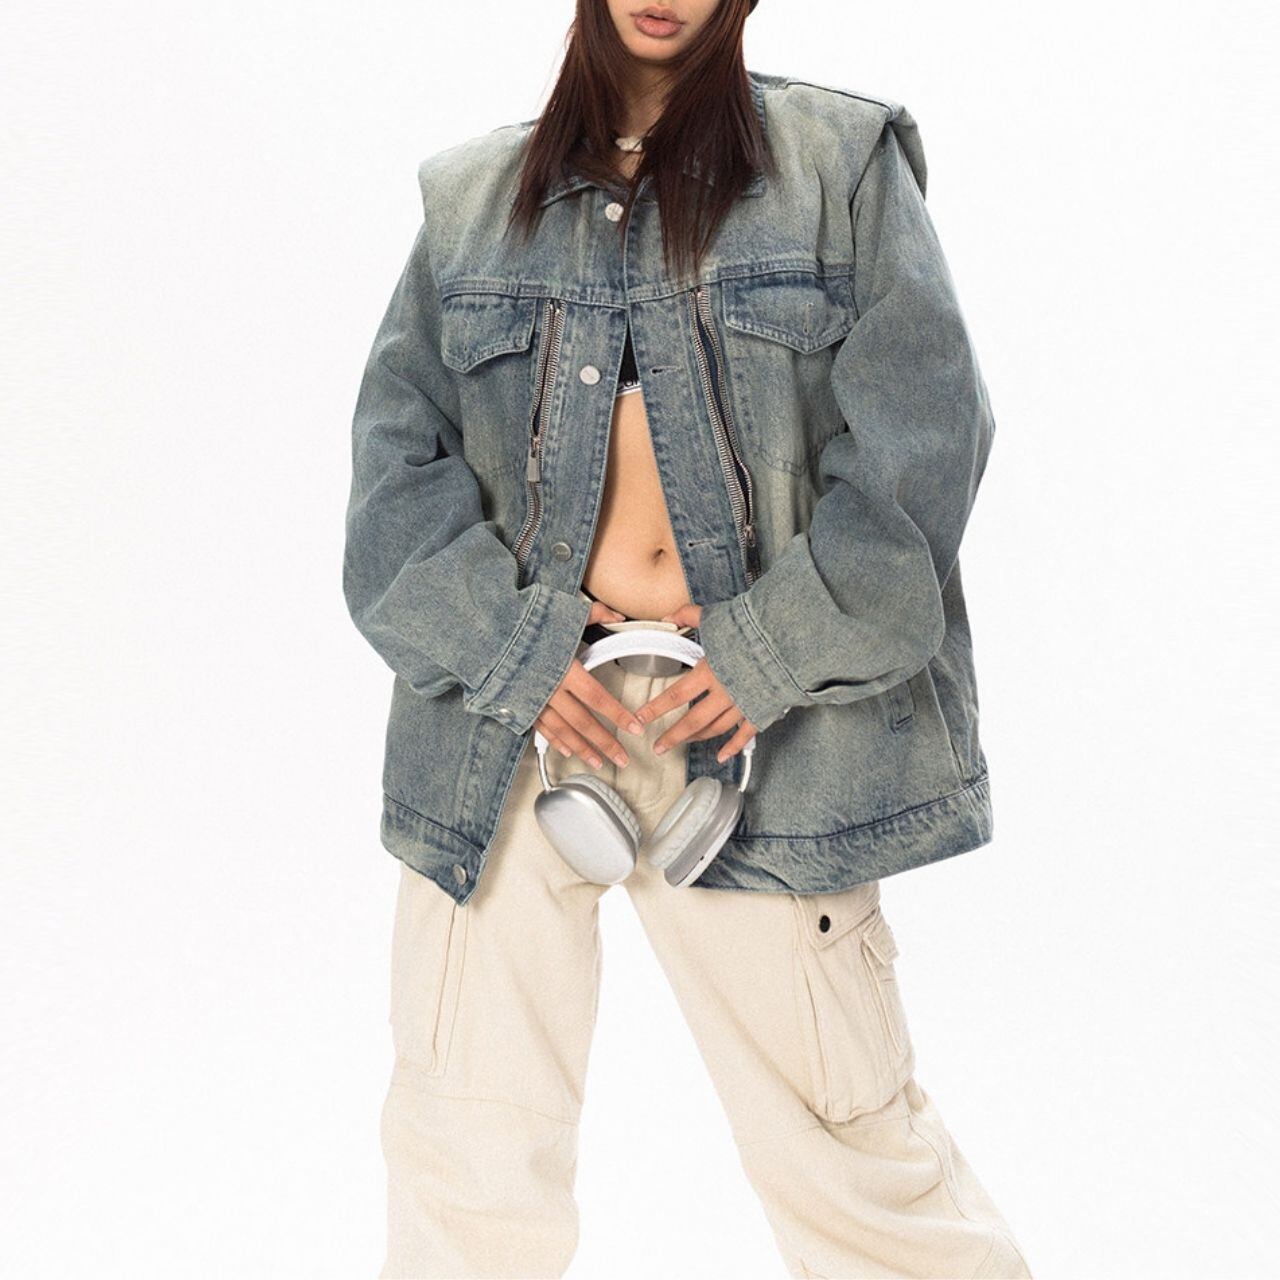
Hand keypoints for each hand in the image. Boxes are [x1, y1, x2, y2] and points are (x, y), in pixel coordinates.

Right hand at [532, 600, 646, 769]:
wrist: (482, 636)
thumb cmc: (520, 624)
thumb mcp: (560, 614)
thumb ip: (592, 614)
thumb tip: (615, 614)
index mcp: (564, 669)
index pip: (598, 698)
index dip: (618, 715)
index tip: (635, 727)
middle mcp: (549, 690)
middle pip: (583, 722)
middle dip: (605, 743)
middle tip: (622, 758)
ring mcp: (533, 701)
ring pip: (563, 732)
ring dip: (583, 749)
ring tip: (599, 762)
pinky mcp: (519, 707)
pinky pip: (542, 729)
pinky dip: (556, 742)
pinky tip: (568, 751)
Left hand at [635, 604, 757, 761]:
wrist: (790, 639)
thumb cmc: (755, 629)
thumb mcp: (718, 618)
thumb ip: (690, 616)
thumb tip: (669, 616)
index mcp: (710, 671)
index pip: (675, 694)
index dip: (656, 708)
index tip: (641, 718)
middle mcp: (724, 692)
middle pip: (692, 720)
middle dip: (673, 736)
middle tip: (658, 747)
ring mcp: (743, 704)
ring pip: (715, 728)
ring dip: (698, 738)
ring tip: (684, 743)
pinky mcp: (760, 710)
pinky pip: (744, 734)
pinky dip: (733, 747)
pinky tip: (721, 755)